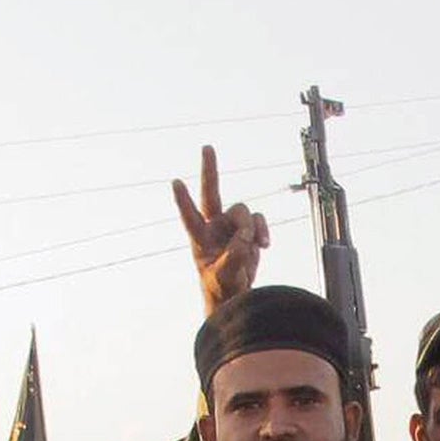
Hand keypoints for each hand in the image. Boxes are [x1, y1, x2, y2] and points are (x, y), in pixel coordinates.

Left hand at [173, 145, 268, 313]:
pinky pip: (257, 220)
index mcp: (200, 238)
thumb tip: (246, 237)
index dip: (183, 200)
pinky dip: (262, 231)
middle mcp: (214, 226)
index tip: (175, 183)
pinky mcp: (247, 230)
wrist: (236, 293)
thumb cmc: (221, 287)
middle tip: (207, 148)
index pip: (190, 216)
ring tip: (257, 245)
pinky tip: (264, 245)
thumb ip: (235, 256)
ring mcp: (230, 226)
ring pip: (243, 212)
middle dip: (209, 170)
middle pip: (212, 193)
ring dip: (252, 227)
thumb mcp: (224, 276)